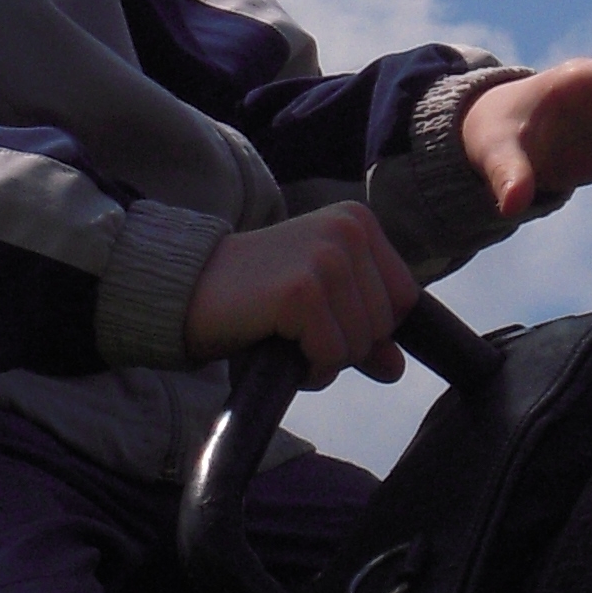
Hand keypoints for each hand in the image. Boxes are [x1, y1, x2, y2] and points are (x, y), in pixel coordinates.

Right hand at [183, 202, 420, 387]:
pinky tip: (277, 346)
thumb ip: (364, 330)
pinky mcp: (302, 291)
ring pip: (362, 345)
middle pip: (385, 325)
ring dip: (324, 359)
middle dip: (345, 344)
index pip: (405, 298)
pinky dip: (308, 370)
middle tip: (295, 328)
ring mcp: (326, 258)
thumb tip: (396, 368)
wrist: (186, 289)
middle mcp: (348, 231)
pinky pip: (331, 357)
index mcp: (358, 221)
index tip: (323, 317)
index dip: (369, 326)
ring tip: (284, 335)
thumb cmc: (254, 297)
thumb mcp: (319, 304)